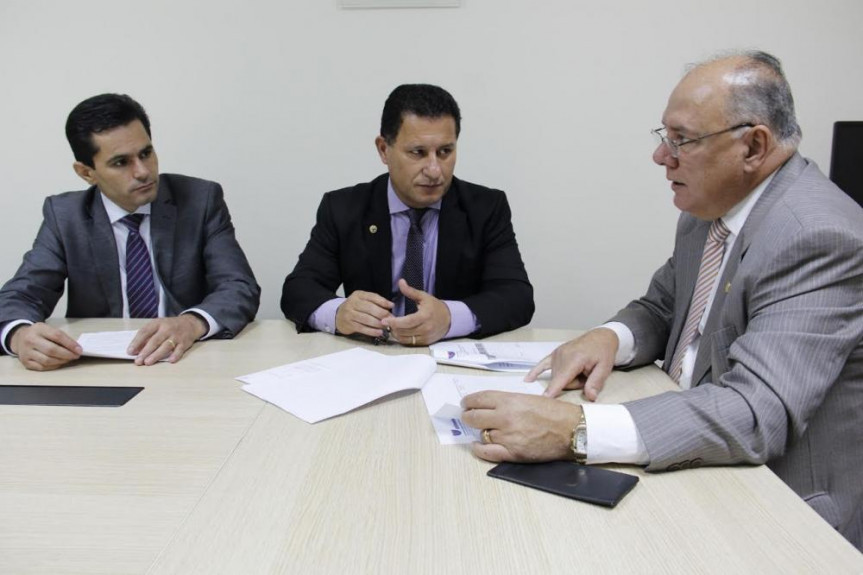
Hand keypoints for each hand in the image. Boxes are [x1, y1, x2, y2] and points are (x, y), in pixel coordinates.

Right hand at [9, 322, 81, 370]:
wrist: (20, 337)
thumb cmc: (39, 334)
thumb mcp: (48, 329)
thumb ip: (61, 337)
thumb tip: (75, 348)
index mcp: (39, 329)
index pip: (57, 336)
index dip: (70, 344)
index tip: (79, 350)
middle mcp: (30, 340)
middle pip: (52, 350)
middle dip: (67, 354)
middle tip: (76, 356)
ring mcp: (26, 352)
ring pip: (47, 360)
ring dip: (61, 361)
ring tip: (69, 359)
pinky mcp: (25, 362)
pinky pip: (42, 367)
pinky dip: (54, 366)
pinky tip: (59, 362)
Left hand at [128, 314, 207, 365]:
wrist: (190, 323)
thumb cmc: (169, 326)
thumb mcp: (158, 326)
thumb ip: (147, 336)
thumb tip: (136, 350)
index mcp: (157, 323)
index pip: (145, 332)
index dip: (136, 342)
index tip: (130, 351)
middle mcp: (167, 329)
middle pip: (155, 340)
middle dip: (145, 351)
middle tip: (138, 361)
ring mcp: (176, 335)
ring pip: (166, 346)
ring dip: (156, 355)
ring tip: (148, 362)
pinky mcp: (185, 342)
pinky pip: (180, 349)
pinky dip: (175, 355)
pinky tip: (170, 360)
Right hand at [335, 291, 393, 337]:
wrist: (338, 316)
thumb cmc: (355, 308)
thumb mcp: (363, 300)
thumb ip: (375, 301)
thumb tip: (390, 306)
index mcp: (358, 295)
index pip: (372, 296)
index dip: (383, 301)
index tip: (392, 306)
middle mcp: (352, 303)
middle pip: (370, 308)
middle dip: (382, 314)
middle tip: (391, 319)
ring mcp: (349, 314)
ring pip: (366, 319)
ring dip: (378, 323)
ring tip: (386, 326)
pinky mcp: (348, 324)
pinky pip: (362, 328)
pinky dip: (372, 331)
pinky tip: (379, 332)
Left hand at [382, 279, 449, 345]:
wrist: (449, 319)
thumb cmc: (434, 306)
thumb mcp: (423, 297)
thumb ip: (410, 291)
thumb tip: (401, 282)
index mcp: (425, 316)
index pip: (407, 322)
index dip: (394, 322)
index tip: (384, 320)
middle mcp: (426, 328)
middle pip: (404, 331)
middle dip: (392, 327)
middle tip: (386, 321)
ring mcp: (425, 337)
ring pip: (405, 339)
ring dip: (396, 333)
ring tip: (392, 326)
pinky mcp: (425, 342)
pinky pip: (409, 343)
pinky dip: (402, 338)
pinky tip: (399, 331)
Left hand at [461, 391, 580, 462]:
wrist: (571, 429)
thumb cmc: (553, 412)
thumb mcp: (527, 398)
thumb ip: (507, 402)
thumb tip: (489, 406)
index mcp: (509, 401)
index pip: (478, 399)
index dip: (468, 401)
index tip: (465, 403)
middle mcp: (505, 418)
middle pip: (473, 417)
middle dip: (468, 416)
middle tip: (467, 416)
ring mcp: (507, 436)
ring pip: (481, 434)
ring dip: (480, 432)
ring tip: (483, 429)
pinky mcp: (513, 452)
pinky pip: (487, 452)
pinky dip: (479, 449)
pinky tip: (477, 445)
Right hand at [525, 328, 618, 398]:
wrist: (600, 337)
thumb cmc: (603, 352)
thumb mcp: (605, 368)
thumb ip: (596, 382)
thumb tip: (590, 397)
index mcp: (575, 358)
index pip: (562, 378)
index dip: (554, 390)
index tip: (544, 399)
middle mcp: (562, 355)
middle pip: (561, 381)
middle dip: (573, 384)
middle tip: (586, 376)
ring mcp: (557, 354)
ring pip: (556, 377)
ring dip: (567, 379)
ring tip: (580, 371)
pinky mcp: (555, 354)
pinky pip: (542, 364)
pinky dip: (536, 371)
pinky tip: (528, 379)